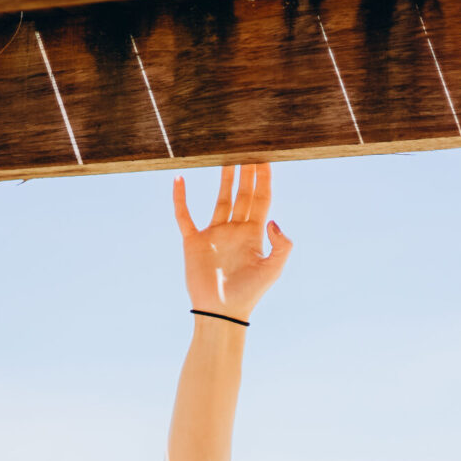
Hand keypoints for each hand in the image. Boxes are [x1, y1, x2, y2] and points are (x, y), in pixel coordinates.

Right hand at [173, 162, 292, 320]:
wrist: (221, 314)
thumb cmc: (248, 295)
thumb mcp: (273, 270)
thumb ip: (281, 245)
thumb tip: (272, 220)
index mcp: (254, 235)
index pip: (261, 199)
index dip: (264, 179)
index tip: (266, 157)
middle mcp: (235, 230)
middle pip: (243, 194)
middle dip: (246, 172)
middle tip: (248, 147)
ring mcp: (214, 234)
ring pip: (220, 199)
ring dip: (223, 179)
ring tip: (225, 156)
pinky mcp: (194, 241)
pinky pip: (185, 216)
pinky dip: (180, 199)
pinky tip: (179, 180)